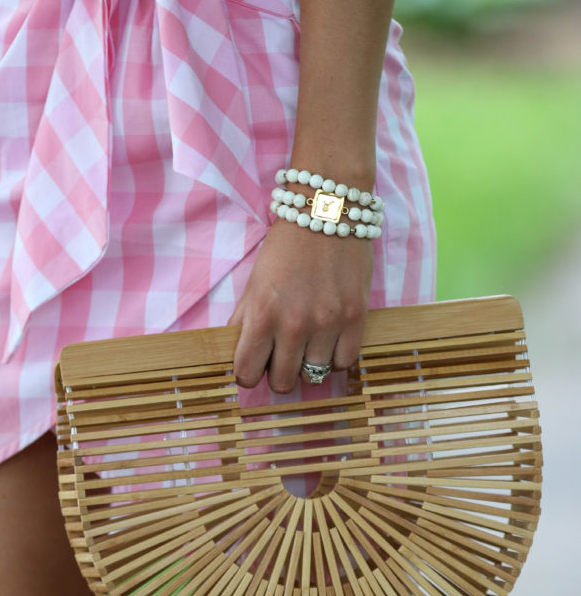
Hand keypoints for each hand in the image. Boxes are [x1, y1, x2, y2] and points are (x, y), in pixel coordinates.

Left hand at [228, 218, 373, 393]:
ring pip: (314, 375)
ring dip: (308, 364)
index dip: (248, 374)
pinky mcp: (355, 318)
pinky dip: (335, 358)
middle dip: (278, 374)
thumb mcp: (254, 283)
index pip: (247, 373)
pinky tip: (329, 342)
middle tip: (281, 357)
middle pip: (282, 383)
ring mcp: (327, 322)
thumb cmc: (286, 247)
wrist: (326, 212)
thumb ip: (245, 322)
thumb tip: (239, 355)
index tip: (254, 366)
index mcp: (262, 314)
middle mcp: (294, 323)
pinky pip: (344, 362)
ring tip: (307, 343)